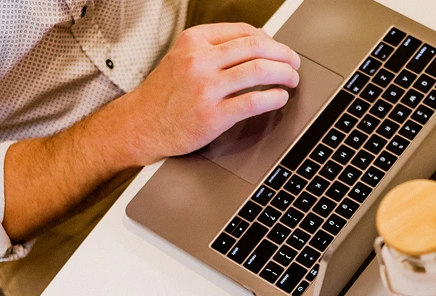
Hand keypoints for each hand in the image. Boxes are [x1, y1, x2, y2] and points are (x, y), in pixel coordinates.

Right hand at [114, 23, 300, 165]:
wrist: (141, 123)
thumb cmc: (165, 93)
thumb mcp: (183, 57)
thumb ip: (215, 50)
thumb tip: (257, 45)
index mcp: (194, 41)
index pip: (244, 31)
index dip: (269, 40)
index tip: (279, 49)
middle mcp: (200, 60)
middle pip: (256, 47)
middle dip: (283, 54)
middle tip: (293, 63)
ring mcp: (206, 87)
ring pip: (259, 71)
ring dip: (284, 74)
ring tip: (291, 80)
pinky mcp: (213, 115)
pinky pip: (254, 102)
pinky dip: (274, 98)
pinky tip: (280, 98)